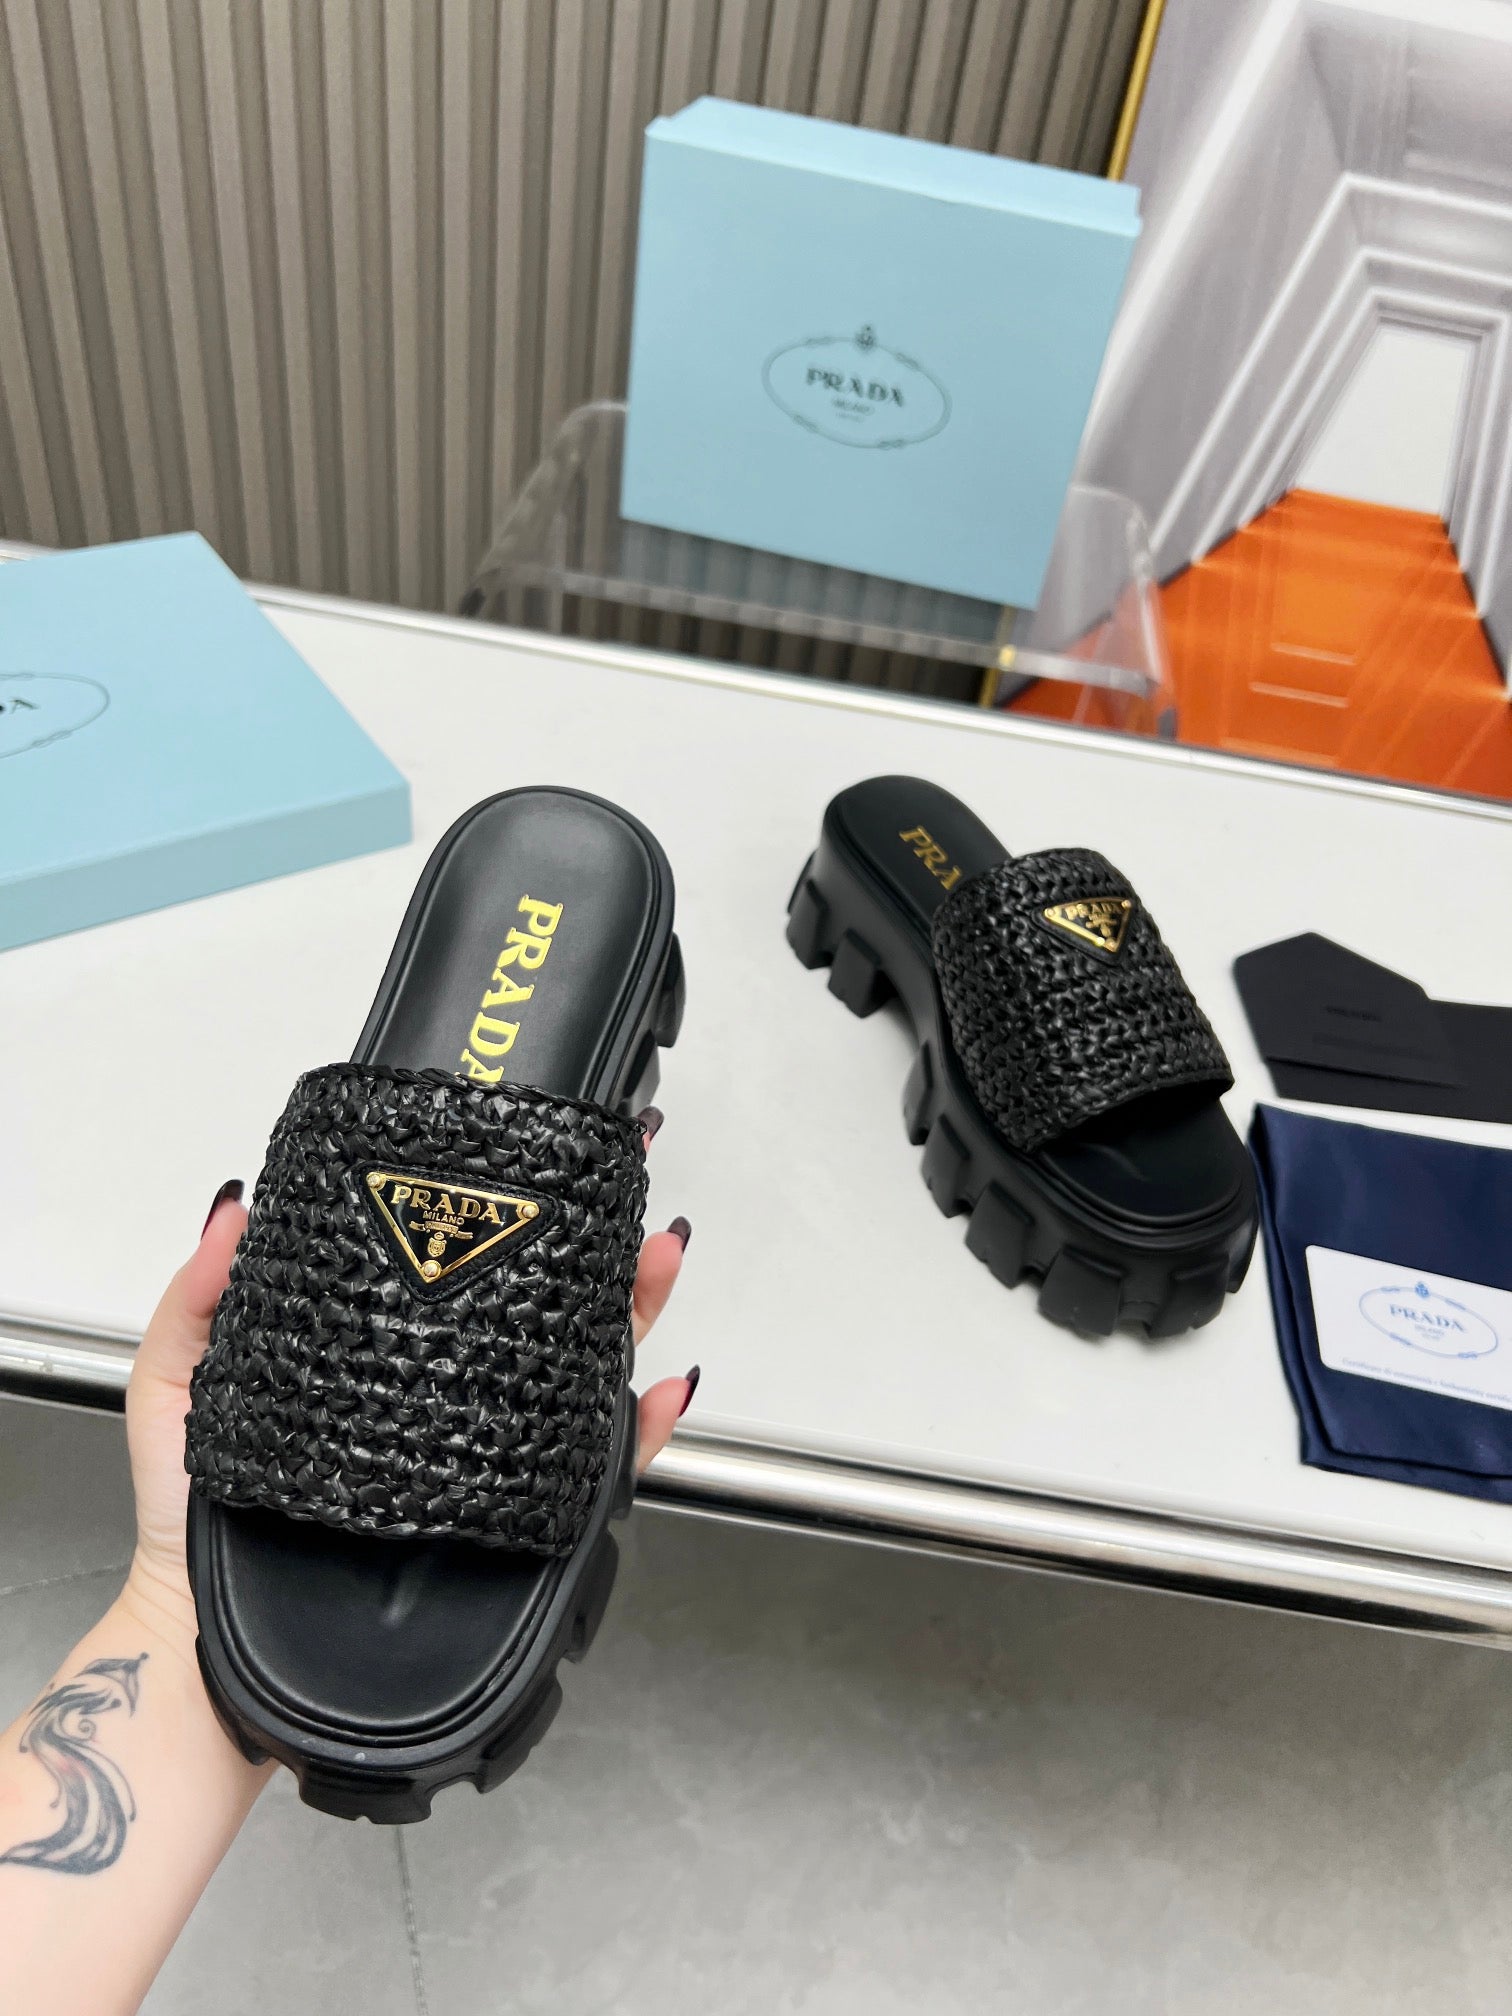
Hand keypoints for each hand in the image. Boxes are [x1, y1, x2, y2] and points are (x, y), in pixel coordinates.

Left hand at [121, 1141, 694, 1658]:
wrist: (210, 1647)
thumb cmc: (191, 1519)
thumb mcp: (177, 1392)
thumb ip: (197, 1304)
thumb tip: (232, 1212)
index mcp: (382, 1354)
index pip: (459, 1271)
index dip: (508, 1216)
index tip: (540, 1165)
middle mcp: (445, 1398)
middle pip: (542, 1310)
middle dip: (601, 1251)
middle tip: (629, 1201)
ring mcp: (482, 1457)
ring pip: (582, 1376)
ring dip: (635, 1315)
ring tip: (655, 1267)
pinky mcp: (506, 1525)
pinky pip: (591, 1478)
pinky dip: (640, 1434)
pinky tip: (660, 1392)